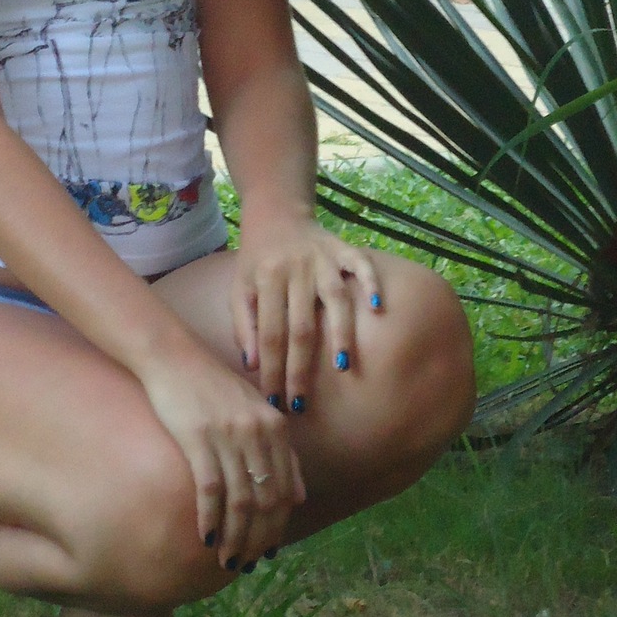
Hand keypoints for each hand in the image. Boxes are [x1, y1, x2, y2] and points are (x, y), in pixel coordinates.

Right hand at [138, 341, 305, 568]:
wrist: (173, 356)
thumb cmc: (212, 386)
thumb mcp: (255, 411)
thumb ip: (280, 451)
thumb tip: (298, 498)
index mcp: (275, 427)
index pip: (285, 492)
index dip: (277, 527)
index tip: (266, 550)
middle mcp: (258, 431)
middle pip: (267, 501)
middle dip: (258, 539)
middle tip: (244, 562)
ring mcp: (229, 434)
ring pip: (241, 501)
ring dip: (235, 536)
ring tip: (226, 559)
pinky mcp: (198, 437)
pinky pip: (210, 488)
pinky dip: (210, 518)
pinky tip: (205, 537)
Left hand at [230, 213, 381, 410]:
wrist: (277, 213)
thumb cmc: (257, 259)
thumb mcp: (239, 287)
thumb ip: (244, 323)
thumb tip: (252, 366)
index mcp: (265, 279)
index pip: (269, 334)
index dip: (272, 370)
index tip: (275, 402)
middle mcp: (295, 269)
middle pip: (300, 326)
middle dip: (301, 368)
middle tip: (302, 403)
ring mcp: (322, 258)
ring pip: (334, 299)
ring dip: (340, 333)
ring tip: (342, 367)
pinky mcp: (343, 248)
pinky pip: (361, 265)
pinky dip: (370, 284)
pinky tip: (376, 309)